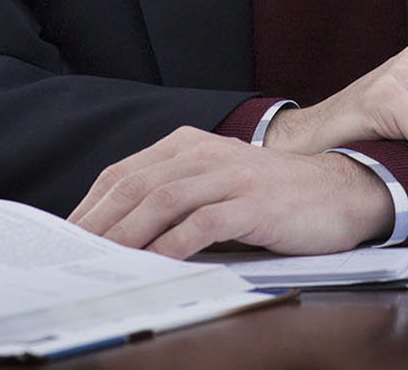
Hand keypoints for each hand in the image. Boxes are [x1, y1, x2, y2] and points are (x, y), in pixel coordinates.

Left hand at [68, 127, 394, 257]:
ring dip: (128, 234)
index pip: (125, 172)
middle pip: (136, 185)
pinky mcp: (253, 202)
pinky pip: (203, 223)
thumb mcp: (217, 185)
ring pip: (163, 200)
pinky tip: (155, 264)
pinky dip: (174, 244)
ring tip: (104, 261)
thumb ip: (175, 198)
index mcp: (189, 144)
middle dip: (100, 222)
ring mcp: (230, 175)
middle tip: (74, 253)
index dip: (92, 204)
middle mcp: (204, 153)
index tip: (68, 235)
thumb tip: (122, 235)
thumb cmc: (272, 196)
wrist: (339, 190)